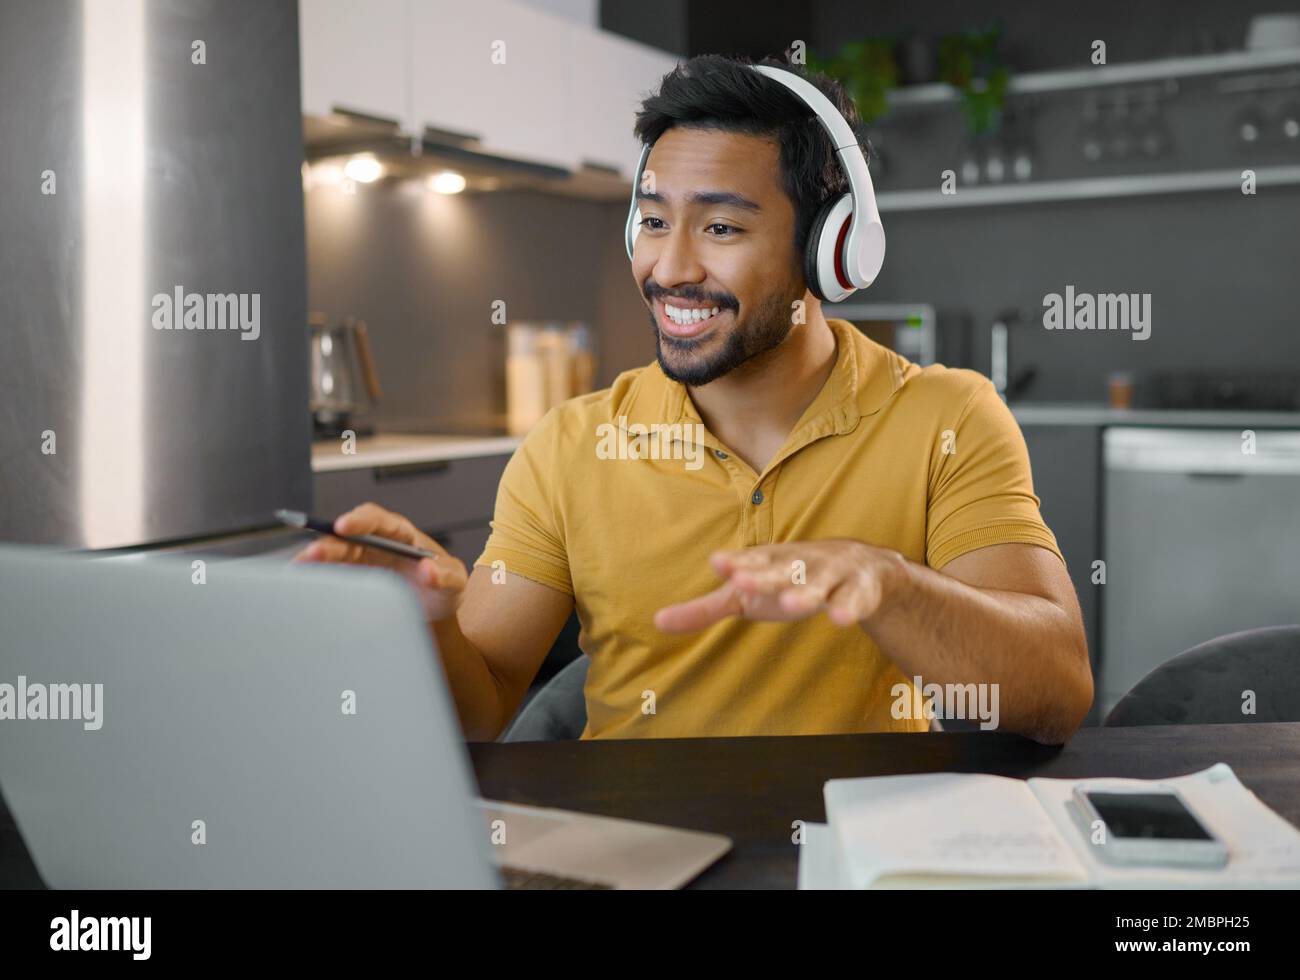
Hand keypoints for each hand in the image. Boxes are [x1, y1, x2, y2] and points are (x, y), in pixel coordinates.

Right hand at [291, 502, 467, 621]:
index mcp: (402, 535)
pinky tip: (302, 583)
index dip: (359, 521)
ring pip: (333, 554)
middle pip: (347, 537)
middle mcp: (377, 543)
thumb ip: (447, 575)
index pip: (377, 520)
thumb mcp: (456, 582)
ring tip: (299, 568)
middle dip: (329, 542)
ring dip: (315, 559)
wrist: (434, 613)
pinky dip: (315, 577)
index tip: (345, 527)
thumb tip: (428, 569)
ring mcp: (361, 561)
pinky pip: (330, 574)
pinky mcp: (352, 579)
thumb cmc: (444, 590)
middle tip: (312, 553)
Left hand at [653, 539, 903, 633]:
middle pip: (779, 571)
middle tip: (741, 582)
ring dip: (805, 593)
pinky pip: (854, 599)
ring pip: (817, 584)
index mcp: (767, 562)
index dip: (735, 565)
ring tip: (791, 604)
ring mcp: (830, 575)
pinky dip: (849, 607)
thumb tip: (657, 622)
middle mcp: (797, 564)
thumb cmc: (787, 579)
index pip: (748, 563)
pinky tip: (841, 618)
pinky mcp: (857, 590)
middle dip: (762, 577)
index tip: (718, 564)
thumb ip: (705, 609)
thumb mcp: (746, 595)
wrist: (857, 564)